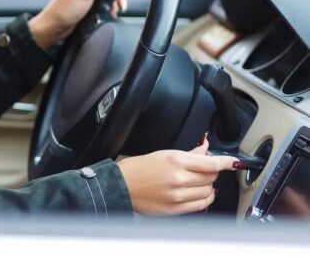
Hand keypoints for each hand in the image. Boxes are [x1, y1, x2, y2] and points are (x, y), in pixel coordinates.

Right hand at [116, 137, 237, 214]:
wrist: (122, 185)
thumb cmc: (138, 168)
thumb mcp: (164, 154)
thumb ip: (189, 153)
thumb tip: (205, 148)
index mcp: (175, 160)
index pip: (210, 163)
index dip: (226, 162)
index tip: (234, 162)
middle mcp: (179, 178)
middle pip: (211, 177)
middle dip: (211, 172)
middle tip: (204, 168)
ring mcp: (178, 195)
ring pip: (208, 191)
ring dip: (208, 186)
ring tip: (199, 181)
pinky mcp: (176, 209)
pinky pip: (201, 205)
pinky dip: (206, 199)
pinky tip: (201, 193)